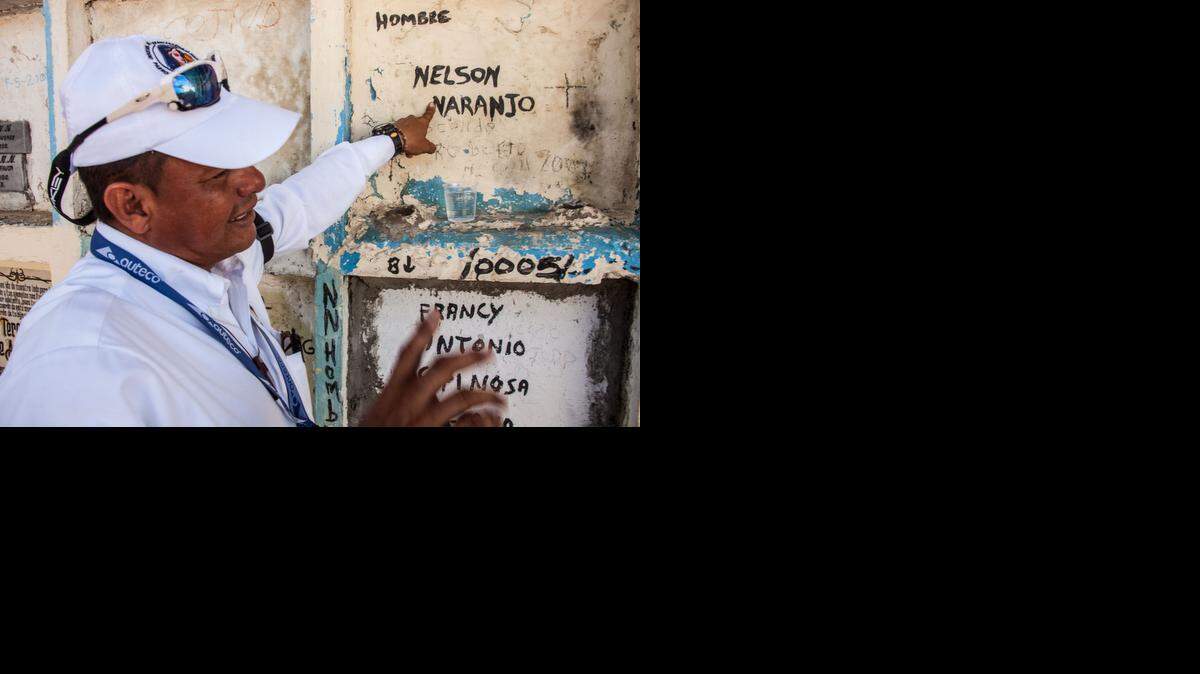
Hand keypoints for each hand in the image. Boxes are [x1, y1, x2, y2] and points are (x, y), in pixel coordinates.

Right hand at [359, 309, 505, 425]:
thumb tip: (400, 390)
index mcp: (391, 394)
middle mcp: (408, 403)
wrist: (367, 453)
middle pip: (441, 369)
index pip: (407, 355)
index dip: (422, 332)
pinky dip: (478, 419)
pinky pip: (463, 423)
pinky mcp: (432, 433)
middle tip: (486, 352)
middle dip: (467, 357)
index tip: (436, 315)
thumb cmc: (372, 433)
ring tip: (498, 397)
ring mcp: (422, 419)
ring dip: (484, 394)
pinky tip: (488, 418)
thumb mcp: (375, 413)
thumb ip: (392, 399)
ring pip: (460, 398)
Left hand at [394, 101, 438, 156]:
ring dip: (409, 137)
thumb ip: (430, 147)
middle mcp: (412, 120)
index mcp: (422, 123)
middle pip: (417, 124)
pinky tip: (402, 145)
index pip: (428, 116)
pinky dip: (402, 137)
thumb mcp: (424, 147)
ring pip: (408, 129)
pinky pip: (401, 131)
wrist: (395, 140)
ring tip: (408, 147)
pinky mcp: (395, 125)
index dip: (431, 110)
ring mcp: (403, 121)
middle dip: (417, 131)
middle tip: (417, 142)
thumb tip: (433, 148)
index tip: (432, 104)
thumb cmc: (412, 141)